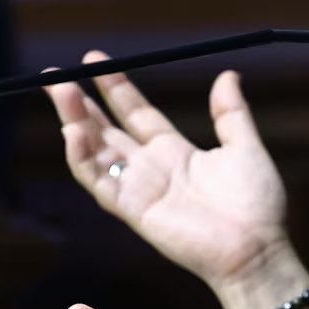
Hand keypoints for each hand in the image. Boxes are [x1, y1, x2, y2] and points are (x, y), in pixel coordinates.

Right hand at [43, 55, 291, 290]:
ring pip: (95, 151)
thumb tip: (228, 74)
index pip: (135, 112)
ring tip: (60, 91)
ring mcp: (138, 188)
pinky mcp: (133, 209)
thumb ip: (231, 114)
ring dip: (74, 122)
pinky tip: (72, 133)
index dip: (114, 87)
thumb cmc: (255, 204)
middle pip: (104, 128)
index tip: (94, 60)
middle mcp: (150, 167)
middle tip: (53, 76)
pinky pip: (99, 183)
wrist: (255, 248)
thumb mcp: (244, 147)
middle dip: (78, 102)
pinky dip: (82, 159)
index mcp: (174, 151)